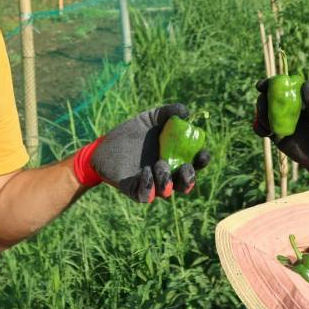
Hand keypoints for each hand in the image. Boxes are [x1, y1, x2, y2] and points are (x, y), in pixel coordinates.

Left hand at [72, 104, 210, 202]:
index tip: (202, 154)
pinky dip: (148, 186)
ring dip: (166, 180)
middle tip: (185, 167)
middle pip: (186, 183)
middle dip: (189, 178)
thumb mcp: (151, 117)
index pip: (195, 163)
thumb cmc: (133, 132)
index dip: (202, 160)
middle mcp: (167, 174)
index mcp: (175, 157)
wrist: (105, 144)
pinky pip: (145, 195)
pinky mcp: (135, 190)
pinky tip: (146, 171)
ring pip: (167, 191)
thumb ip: (169, 112)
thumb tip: (186, 112)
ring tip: (159, 164)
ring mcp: (152, 184)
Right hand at [253, 79, 308, 183]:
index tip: (261, 86)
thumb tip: (305, 84)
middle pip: (267, 97)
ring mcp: (277, 118)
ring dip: (260, 115)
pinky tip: (267, 133)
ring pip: (261, 110)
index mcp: (296, 98)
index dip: (269, 83)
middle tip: (264, 108)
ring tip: (269, 126)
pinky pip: (260, 126)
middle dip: (262, 101)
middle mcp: (285, 106)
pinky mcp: (272, 131)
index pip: (281, 86)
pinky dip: (259, 127)